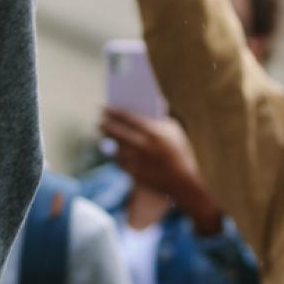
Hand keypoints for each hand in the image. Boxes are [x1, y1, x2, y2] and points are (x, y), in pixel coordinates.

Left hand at [101, 107, 221, 233]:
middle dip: (106, 124)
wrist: (183, 182)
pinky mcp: (134, 173)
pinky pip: (119, 161)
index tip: (104, 107)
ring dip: (108, 139)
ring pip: (115, 146)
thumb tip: (154, 101)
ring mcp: (137, 160)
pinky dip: (115, 154)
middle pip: (117, 132)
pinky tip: (112, 149)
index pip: (127, 118)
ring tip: (104, 132)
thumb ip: (162, 116)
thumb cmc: (180, 153)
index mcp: (153, 132)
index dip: (113, 111)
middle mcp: (143, 145)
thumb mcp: (175, 131)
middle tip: (100, 120)